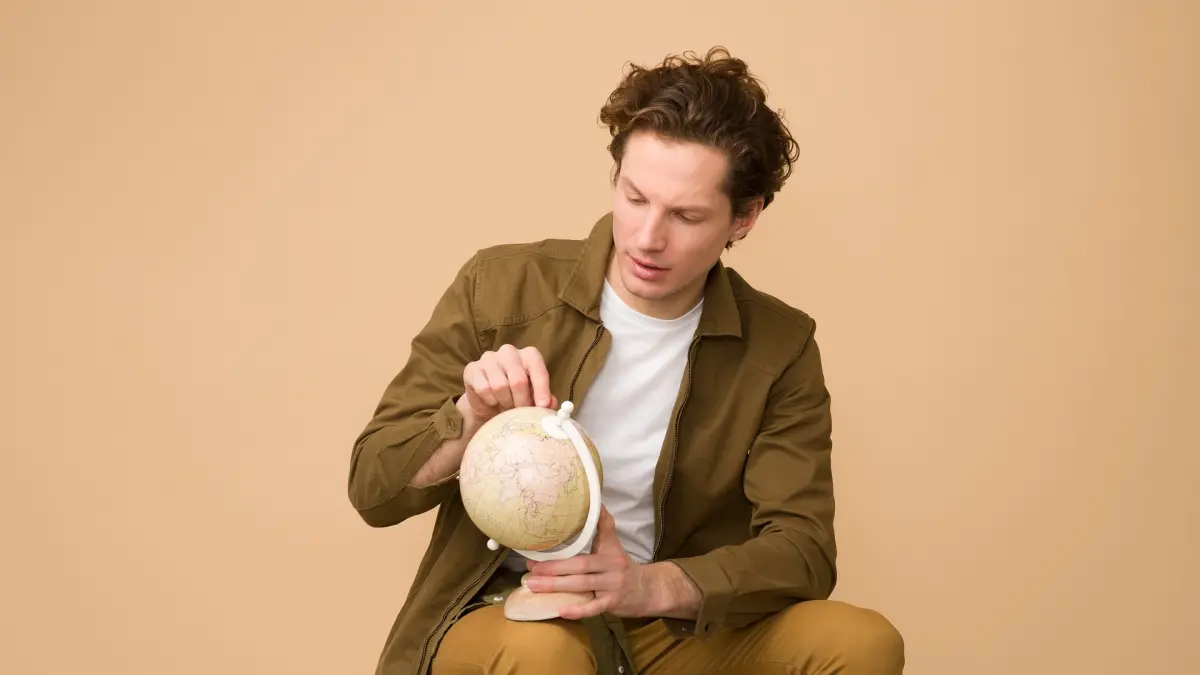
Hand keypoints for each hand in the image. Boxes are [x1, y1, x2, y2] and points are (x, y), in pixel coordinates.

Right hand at [461, 345, 557, 422]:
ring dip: (504, 402)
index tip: (542, 407)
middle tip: (522, 412)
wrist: (488, 402)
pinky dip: (490, 401)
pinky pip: (483, 389)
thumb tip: (550, 404)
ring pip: (499, 386)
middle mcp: (509, 352)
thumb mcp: (533, 398)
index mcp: (529, 355)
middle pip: (518, 380)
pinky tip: (492, 401)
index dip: (541, 390)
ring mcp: (489, 358)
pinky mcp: (472, 368)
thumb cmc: (515, 396)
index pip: (538, 369)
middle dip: (522, 401)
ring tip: (506, 405)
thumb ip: (544, 400)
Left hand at [523, 506, 652, 618]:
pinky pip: (593, 608)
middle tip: (531, 568)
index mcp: (609, 550)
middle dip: (554, 567)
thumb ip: (603, 526)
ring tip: (533, 585)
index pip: (595, 535)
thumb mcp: (614, 545)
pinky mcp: (612, 604)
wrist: (647, 590)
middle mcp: (611, 566)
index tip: (556, 526)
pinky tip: (560, 610)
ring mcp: (612, 586)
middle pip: (580, 565)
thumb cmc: (622, 566)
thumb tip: (596, 501)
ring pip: (582, 585)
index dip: (581, 528)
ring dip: (556, 585)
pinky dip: (578, 610)